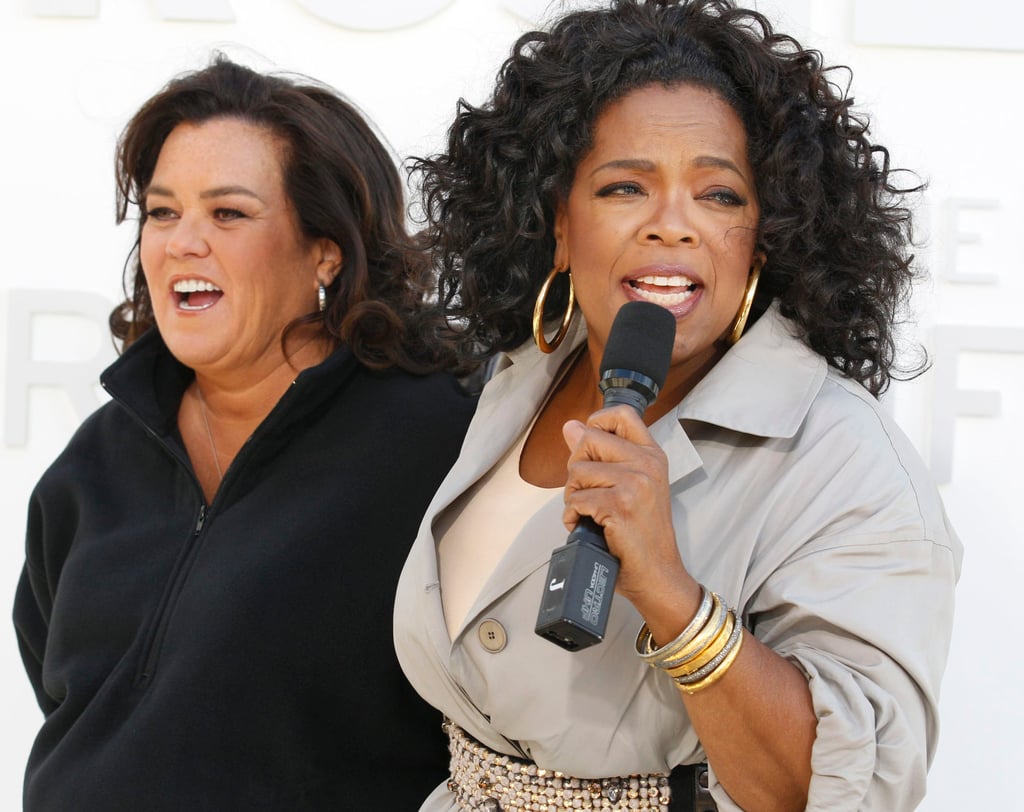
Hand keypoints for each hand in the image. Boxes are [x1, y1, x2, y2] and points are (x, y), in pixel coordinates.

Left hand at [561, 405, 690, 607]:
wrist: (658, 574)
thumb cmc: (641, 535)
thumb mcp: (630, 487)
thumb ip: (600, 455)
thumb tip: (570, 426)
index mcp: (652, 455)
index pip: (622, 414)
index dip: (597, 422)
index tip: (590, 447)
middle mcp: (647, 464)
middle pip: (588, 440)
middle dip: (576, 468)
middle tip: (589, 494)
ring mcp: (635, 483)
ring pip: (577, 471)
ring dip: (573, 496)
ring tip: (591, 514)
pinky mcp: (620, 505)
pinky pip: (576, 500)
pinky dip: (573, 517)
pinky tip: (589, 527)